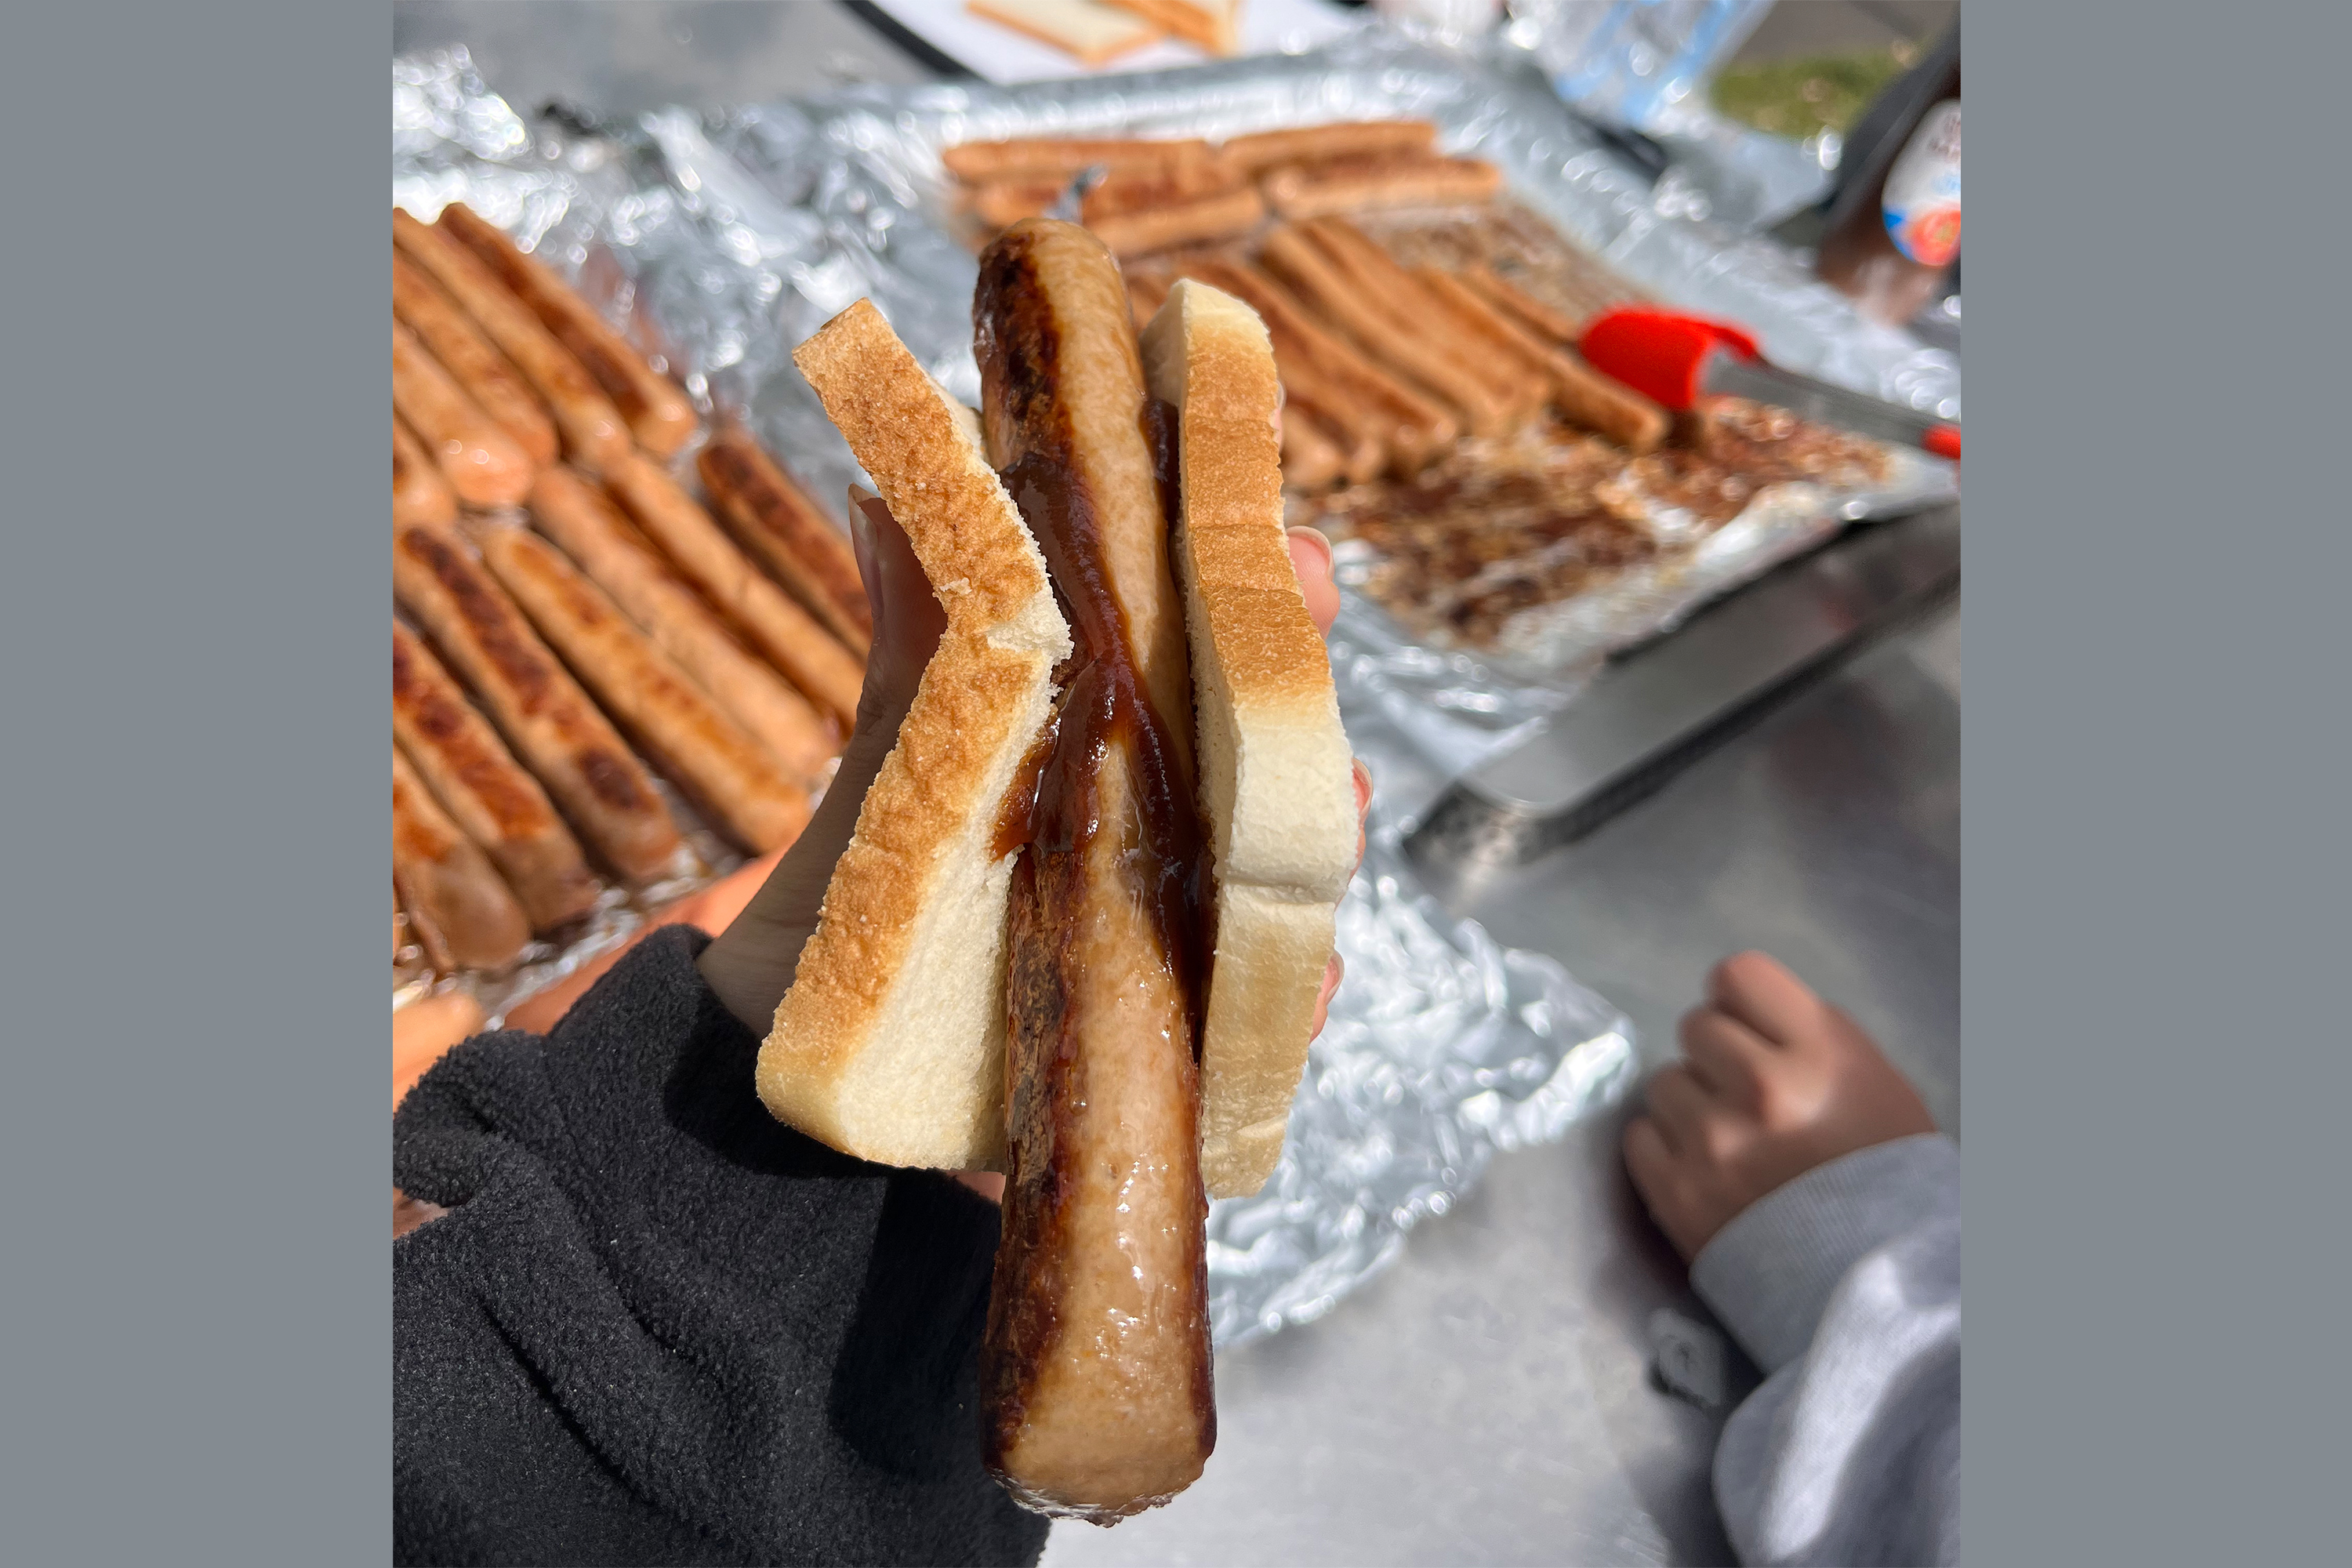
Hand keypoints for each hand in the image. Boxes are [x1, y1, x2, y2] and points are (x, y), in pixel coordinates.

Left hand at [696, 510, 1364, 1198]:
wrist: (790, 1090)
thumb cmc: (843, 917)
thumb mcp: (887, 779)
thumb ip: (915, 661)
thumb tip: (886, 496)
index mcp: (1091, 746)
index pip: (1194, 651)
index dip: (1254, 596)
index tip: (1296, 553)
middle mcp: (1144, 832)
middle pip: (1258, 755)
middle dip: (1301, 717)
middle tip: (1316, 695)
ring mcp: (1165, 934)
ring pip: (1275, 875)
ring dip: (1314, 846)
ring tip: (1334, 819)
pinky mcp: (1165, 1043)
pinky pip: (1251, 1016)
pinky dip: (1288, 997)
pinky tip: (1307, 978)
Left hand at [1623, 951, 1936, 1260]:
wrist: (1875, 1282)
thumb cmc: (1884, 1174)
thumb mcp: (1873, 1082)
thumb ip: (1807, 1036)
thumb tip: (1743, 1013)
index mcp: (1818, 1054)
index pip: (1737, 975)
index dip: (1743, 1003)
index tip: (1755, 1032)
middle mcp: (1760, 1089)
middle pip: (1695, 1026)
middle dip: (1718, 1055)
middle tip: (1747, 1096)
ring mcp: (1712, 1142)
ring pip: (1664, 1081)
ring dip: (1691, 1104)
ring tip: (1733, 1141)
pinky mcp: (1675, 1193)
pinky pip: (1639, 1136)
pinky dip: (1665, 1149)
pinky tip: (1705, 1169)